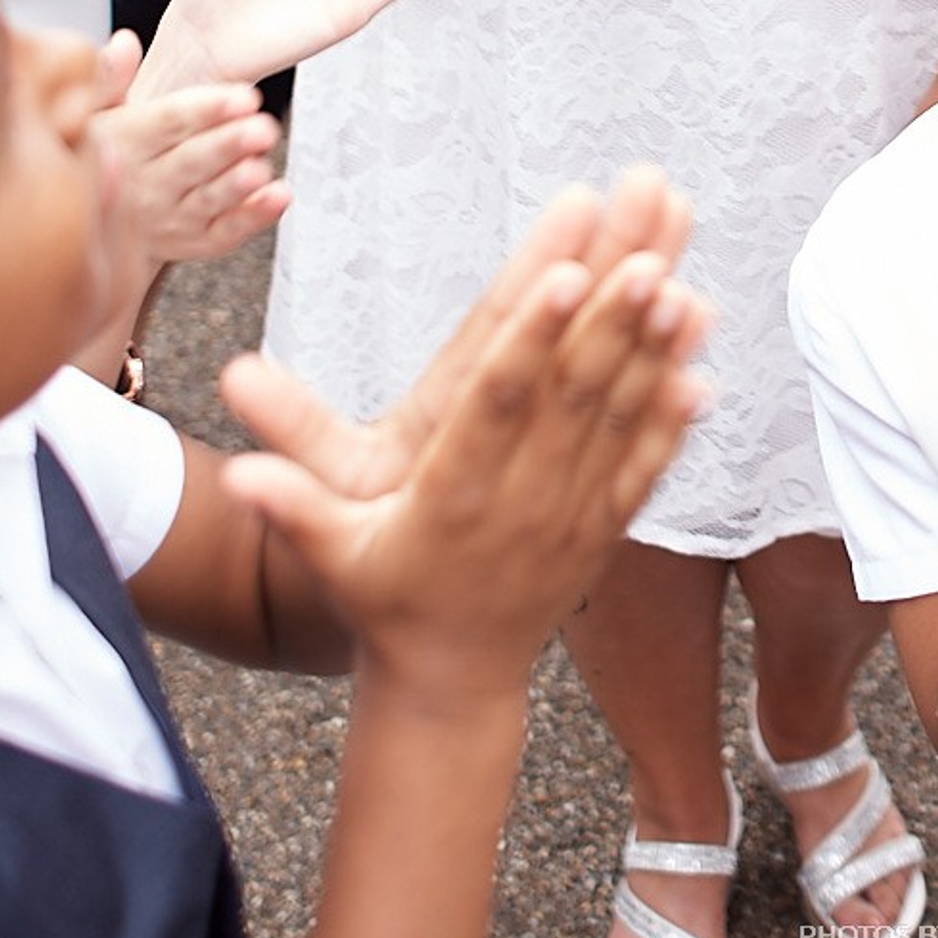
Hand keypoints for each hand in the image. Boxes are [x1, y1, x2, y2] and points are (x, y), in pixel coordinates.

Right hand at [97, 75, 286, 266]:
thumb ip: (111, 79)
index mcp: (123, 144)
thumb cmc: (110, 155)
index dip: (208, 108)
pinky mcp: (193, 242)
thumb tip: (124, 42)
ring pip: (208, 200)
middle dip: (228, 146)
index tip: (244, 96)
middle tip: (263, 129)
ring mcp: (170, 218)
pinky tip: (279, 196)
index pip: (167, 122)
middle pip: (191, 162)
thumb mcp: (98, 115)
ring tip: (262, 168)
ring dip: (237, 186)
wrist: (97, 224)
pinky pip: (225, 233)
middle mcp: (144, 185)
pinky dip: (254, 217)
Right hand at [218, 217, 709, 700]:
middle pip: (572, 397)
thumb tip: (234, 478)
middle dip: (610, 321)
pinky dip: (676, 416)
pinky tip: (703, 361)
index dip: (534, 338)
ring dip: (654, 353)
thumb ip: (293, 507)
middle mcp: (522, 502)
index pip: (499, 403)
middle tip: (643, 253)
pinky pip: (647, 464)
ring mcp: (572, 515)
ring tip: (681, 280)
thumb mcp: (331, 558)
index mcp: (453, 495)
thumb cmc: (382, 600)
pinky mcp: (606, 528)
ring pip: (619, 422)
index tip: (566, 275)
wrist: (451, 683)